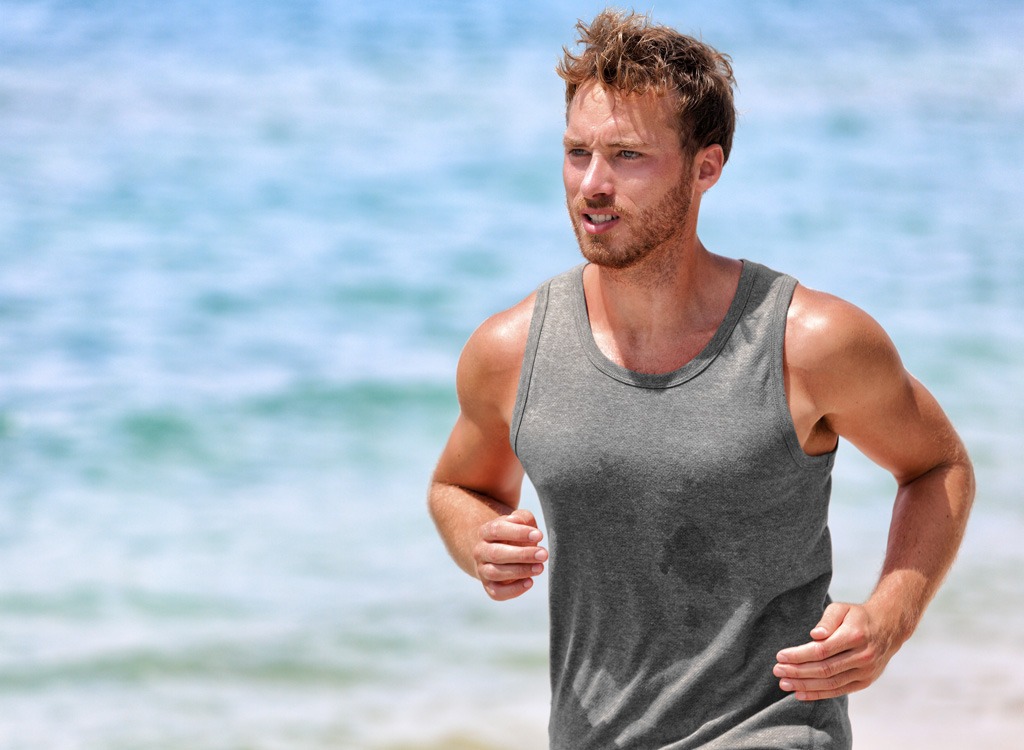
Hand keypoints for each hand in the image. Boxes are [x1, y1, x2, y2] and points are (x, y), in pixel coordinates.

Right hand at [473, 509, 547, 600]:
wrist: (499, 551)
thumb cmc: (514, 535)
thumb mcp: (519, 521)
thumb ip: (523, 518)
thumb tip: (526, 526)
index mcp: (485, 532)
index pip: (497, 530)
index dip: (518, 532)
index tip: (539, 535)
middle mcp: (480, 551)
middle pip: (496, 553)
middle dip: (522, 555)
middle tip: (543, 554)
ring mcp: (482, 570)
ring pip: (496, 573)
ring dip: (520, 571)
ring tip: (540, 567)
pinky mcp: (489, 586)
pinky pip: (497, 593)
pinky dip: (513, 590)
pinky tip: (529, 582)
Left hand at [773, 602, 898, 700]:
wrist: (887, 629)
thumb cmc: (857, 617)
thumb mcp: (842, 609)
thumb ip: (827, 620)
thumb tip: (815, 634)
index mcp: (855, 636)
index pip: (822, 650)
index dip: (799, 655)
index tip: (780, 656)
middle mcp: (862, 656)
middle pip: (824, 668)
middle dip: (798, 672)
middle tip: (777, 671)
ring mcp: (865, 672)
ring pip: (830, 683)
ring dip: (805, 685)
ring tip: (784, 684)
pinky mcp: (865, 682)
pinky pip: (839, 690)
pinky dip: (819, 694)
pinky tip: (800, 694)